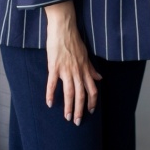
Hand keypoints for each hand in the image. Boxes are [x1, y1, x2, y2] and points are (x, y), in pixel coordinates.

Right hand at [43, 1, 100, 124]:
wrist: (63, 27)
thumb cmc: (74, 40)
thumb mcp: (86, 55)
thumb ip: (91, 69)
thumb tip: (99, 78)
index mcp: (85, 69)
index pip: (92, 90)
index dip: (92, 102)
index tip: (90, 111)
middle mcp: (77, 71)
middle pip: (81, 95)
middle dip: (80, 110)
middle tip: (77, 122)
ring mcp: (65, 70)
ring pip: (69, 92)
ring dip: (68, 106)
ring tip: (66, 117)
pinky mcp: (54, 66)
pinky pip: (52, 83)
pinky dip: (50, 94)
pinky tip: (49, 103)